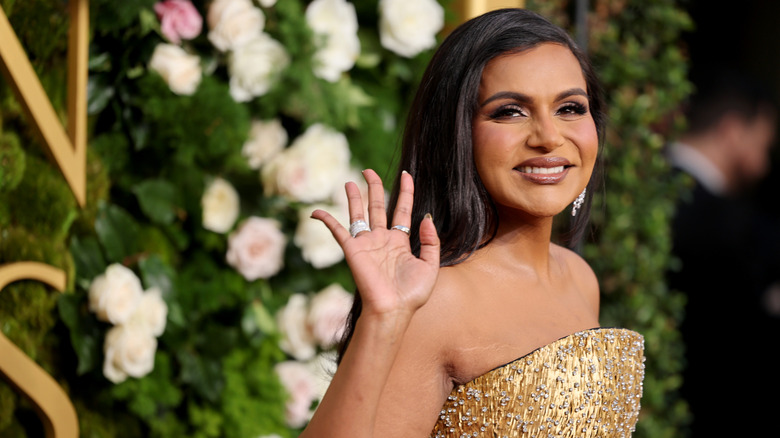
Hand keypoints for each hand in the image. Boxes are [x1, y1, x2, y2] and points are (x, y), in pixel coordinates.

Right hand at [311, 169, 439, 318]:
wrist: (393, 310)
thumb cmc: (412, 294)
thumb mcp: (430, 266)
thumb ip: (430, 241)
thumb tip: (425, 216)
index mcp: (400, 242)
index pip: (403, 209)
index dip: (405, 191)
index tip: (408, 174)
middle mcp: (382, 239)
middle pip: (378, 206)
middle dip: (374, 187)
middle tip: (369, 171)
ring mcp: (366, 244)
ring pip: (358, 213)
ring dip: (354, 197)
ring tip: (350, 181)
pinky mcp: (352, 250)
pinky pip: (337, 231)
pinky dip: (326, 220)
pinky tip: (316, 212)